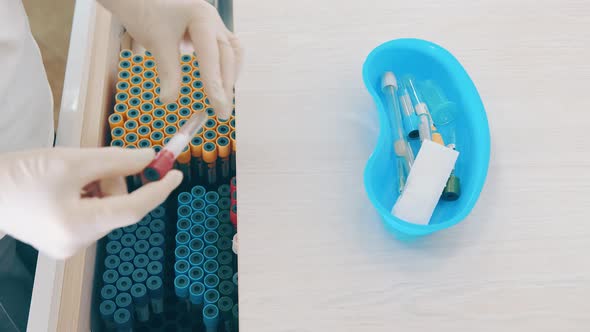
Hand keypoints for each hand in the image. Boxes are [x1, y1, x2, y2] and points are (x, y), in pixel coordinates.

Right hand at [0, 148, 181, 258]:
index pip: (133, 209)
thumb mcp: (73, 161)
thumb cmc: (20, 174)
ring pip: (105, 208)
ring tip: (68, 176)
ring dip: (98, 186)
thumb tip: (149, 158)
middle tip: (89, 163)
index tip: (176, 174)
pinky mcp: (62, 242)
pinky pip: (91, 214)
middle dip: (112, 180)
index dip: (158, 190)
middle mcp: (76, 243)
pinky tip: (64, 188)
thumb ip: (117, 160)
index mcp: (78, 226)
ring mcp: (69, 246)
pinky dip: (88, 196)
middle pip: (117, 206)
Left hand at [98, 0, 242, 119]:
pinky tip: (220, 82)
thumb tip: (170, 101)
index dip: (215, 83)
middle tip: (222, 113)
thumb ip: (168, 72)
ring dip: (230, 76)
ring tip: (223, 99)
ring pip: (233, 53)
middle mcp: (213, 20)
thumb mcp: (157, 44)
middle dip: (226, 85)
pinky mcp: (212, 31)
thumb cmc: (147, 14)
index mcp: (201, 18)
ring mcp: (215, 24)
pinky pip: (227, 51)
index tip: (218, 107)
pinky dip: (225, 68)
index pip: (212, 56)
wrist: (141, 0)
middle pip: (228, 56)